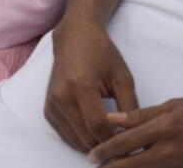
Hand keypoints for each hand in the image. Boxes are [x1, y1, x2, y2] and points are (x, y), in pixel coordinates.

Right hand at [44, 16, 138, 152]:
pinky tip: (94, 131)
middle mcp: (62, 96)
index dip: (115, 139)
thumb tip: (134, 134)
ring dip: (93, 144)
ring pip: (75, 141)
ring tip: (109, 136)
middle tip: (121, 140)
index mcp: (81, 85)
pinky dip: (81, 139)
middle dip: (105, 144)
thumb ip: (130, 106)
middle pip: (86, 138)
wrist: (74, 38)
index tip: (128, 141)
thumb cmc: (101, 53)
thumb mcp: (123, 77)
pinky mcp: (48, 110)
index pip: (98, 126)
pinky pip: (66, 136)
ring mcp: (52, 104)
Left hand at [87, 98, 182, 167]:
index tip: (92, 155)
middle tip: (96, 166)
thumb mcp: (178, 105)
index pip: (126, 142)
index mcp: (166, 127)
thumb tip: (114, 119)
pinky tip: (140, 167)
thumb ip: (144, 115)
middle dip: (111, 167)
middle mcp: (170, 150)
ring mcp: (180, 166)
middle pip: (130, 165)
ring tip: (114, 167)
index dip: (105, 151)